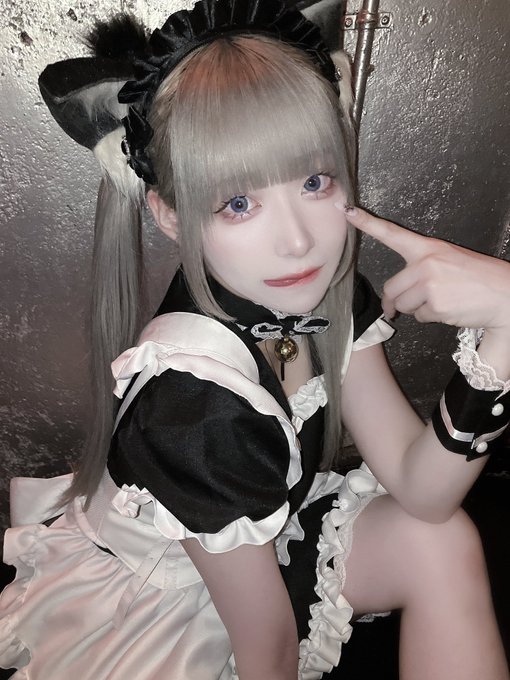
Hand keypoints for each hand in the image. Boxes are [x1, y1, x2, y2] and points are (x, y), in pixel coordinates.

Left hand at [339, 204, 509, 331]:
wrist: (505, 294)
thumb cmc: (477, 279)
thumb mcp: (448, 261)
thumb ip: (420, 270)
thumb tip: (393, 298)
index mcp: (428, 248)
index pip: (392, 233)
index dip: (367, 223)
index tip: (347, 211)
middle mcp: (426, 263)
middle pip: (391, 288)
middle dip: (397, 301)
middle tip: (410, 303)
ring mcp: (430, 284)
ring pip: (403, 305)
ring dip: (416, 309)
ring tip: (441, 301)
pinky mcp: (436, 304)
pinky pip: (419, 317)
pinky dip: (431, 318)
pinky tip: (449, 309)